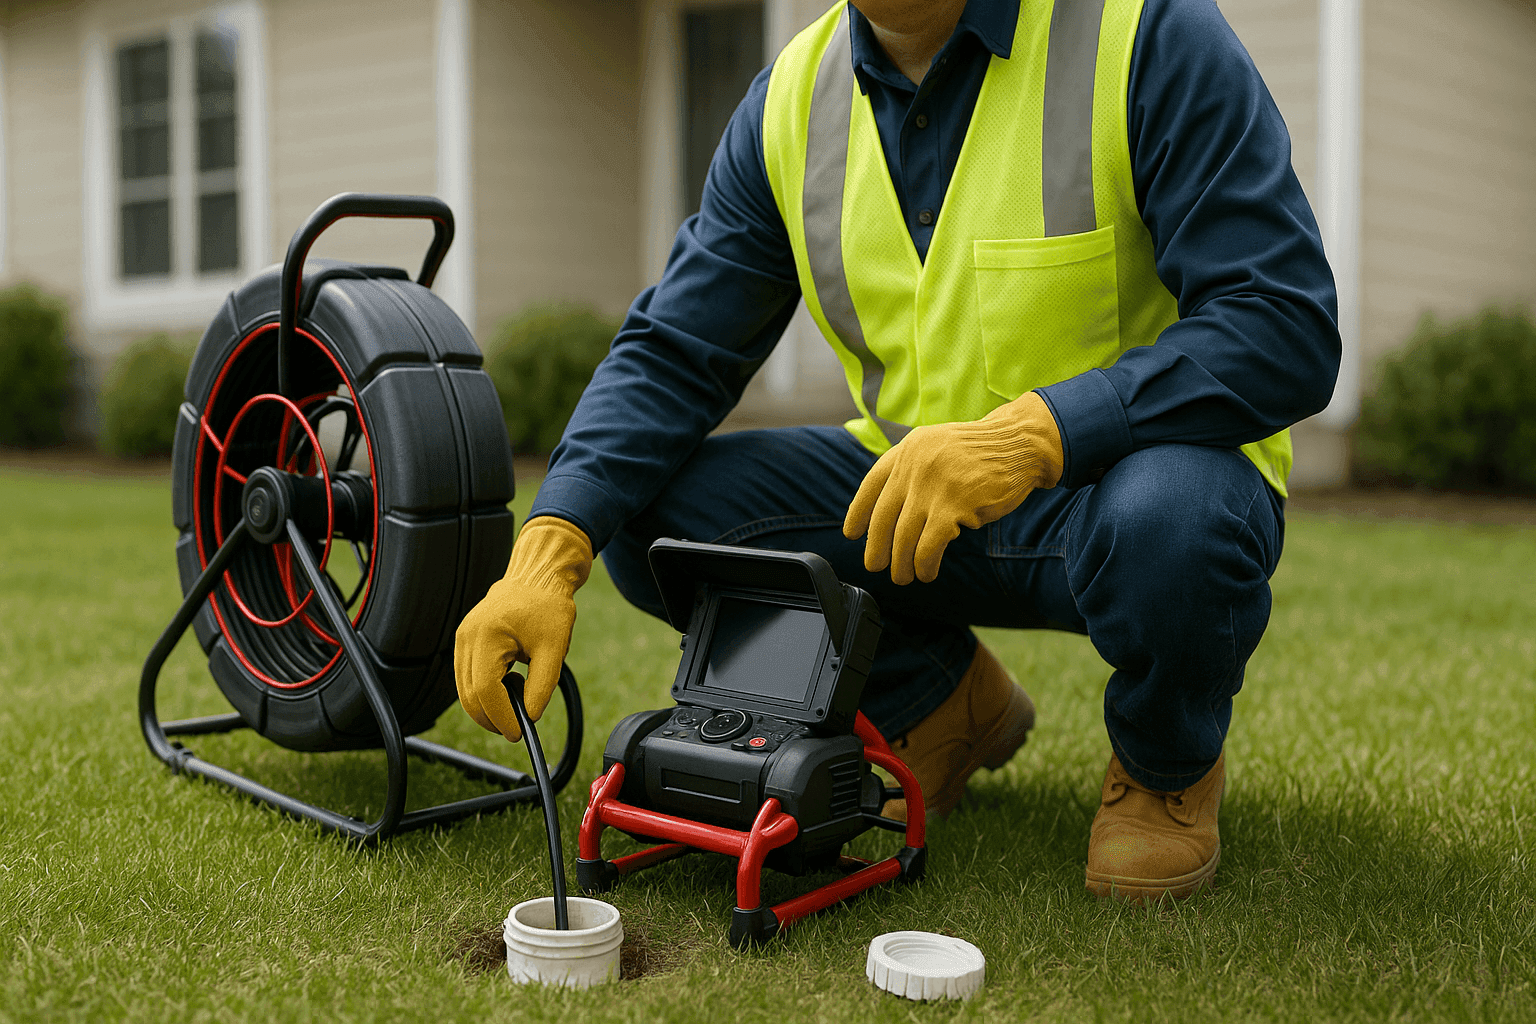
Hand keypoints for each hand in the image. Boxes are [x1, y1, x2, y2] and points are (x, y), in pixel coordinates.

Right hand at [454, 516, 591, 740]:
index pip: (486, 690)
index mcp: (487, 636)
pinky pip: (469, 676)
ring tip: (519, 701)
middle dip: (492, 718)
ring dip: (487, 707)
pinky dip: (485, 691)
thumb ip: (542, 686)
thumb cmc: (548, 606)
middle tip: (517, 728)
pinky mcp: (466, 640)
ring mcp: (463, 638)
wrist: (538, 576)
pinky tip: (510, 686)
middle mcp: (467, 637)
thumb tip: (530, 716)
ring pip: (465, 689)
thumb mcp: (553, 649)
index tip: (519, 732)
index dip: (501, 717)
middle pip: (469, 694)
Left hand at [843, 391, 1063, 584]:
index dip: (858, 511)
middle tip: (875, 566)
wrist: (1020, 444)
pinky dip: (925, 564)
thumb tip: (892, 507)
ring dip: (901, 563)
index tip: (851, 533)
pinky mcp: (953, 506)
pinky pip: (929, 546)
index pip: (871, 483)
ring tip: (904, 576)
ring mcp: (932, 486)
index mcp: (908, 449)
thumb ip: (914, 468)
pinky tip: (927, 573)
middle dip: (876, 547)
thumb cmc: (983, 452)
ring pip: (903, 537)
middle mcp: (914, 466)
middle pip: (884, 517)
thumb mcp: (938, 446)